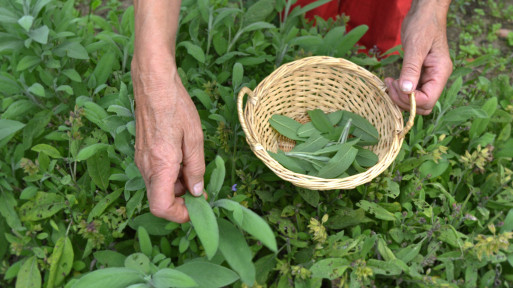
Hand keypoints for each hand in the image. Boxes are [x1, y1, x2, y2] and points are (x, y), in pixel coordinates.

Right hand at [132, 57, 204, 222]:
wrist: (153, 84)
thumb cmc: (175, 107)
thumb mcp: (194, 139)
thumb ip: (196, 168)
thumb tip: (196, 192)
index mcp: (160, 165)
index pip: (161, 207)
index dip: (179, 216)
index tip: (196, 209)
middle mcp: (146, 167)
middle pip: (161, 200)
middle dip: (182, 201)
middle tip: (201, 189)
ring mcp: (142, 160)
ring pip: (159, 188)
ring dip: (177, 187)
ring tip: (194, 169)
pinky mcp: (142, 153)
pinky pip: (156, 174)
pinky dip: (171, 175)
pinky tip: (183, 159)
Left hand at [385, 0, 452, 114]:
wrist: (424, 12)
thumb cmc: (423, 24)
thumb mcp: (416, 46)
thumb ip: (411, 69)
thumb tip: (407, 90)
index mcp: (440, 72)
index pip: (428, 99)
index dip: (410, 100)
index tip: (396, 87)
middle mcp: (436, 78)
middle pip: (423, 104)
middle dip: (404, 101)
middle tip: (390, 85)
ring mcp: (428, 77)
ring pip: (416, 100)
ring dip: (400, 97)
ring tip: (389, 82)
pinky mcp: (419, 74)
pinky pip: (411, 90)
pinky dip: (400, 90)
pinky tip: (391, 81)